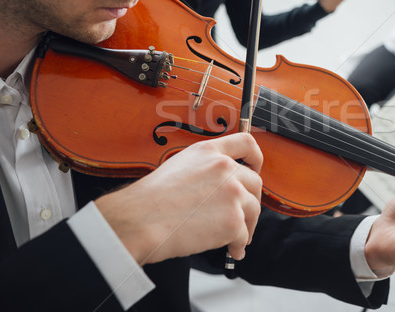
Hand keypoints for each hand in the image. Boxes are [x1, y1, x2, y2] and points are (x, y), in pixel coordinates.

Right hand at [95, 133, 262, 264]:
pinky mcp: (233, 221)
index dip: (256, 158)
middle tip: (244, 215)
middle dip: (251, 201)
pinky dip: (239, 245)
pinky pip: (244, 235)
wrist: (139, 222)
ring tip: (236, 238)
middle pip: (255, 183)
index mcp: (209, 152)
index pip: (246, 144)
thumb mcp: (179, 166)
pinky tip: (232, 250)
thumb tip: (219, 186)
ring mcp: (232, 194)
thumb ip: (205, 169)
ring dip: (247, 225)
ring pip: (253, 210)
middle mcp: (225, 169)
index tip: (256, 169)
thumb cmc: (149, 200)